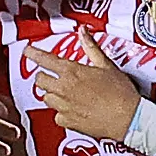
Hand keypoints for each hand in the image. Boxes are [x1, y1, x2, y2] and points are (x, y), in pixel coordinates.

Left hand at [23, 31, 145, 142]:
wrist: (128, 117)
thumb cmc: (120, 93)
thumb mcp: (107, 65)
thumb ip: (91, 48)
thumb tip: (83, 33)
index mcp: (72, 72)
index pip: (44, 60)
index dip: (33, 54)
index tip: (28, 52)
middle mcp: (64, 89)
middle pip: (40, 80)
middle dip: (44, 77)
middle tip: (52, 76)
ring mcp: (64, 106)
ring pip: (46, 98)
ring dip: (52, 94)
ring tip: (65, 93)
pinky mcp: (67, 121)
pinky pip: (56, 115)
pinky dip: (61, 112)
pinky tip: (73, 109)